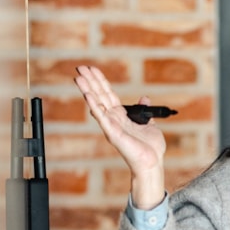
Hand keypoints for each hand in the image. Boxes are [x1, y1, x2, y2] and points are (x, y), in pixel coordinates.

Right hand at [74, 65, 165, 208]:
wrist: (152, 162)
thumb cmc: (150, 148)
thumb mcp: (149, 124)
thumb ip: (144, 111)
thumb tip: (145, 98)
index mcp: (121, 116)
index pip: (108, 94)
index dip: (101, 81)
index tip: (93, 69)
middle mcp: (113, 119)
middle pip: (100, 95)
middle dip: (90, 81)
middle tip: (80, 67)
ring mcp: (111, 125)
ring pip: (97, 104)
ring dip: (87, 90)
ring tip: (78, 77)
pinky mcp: (112, 133)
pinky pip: (101, 117)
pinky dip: (94, 106)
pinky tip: (87, 95)